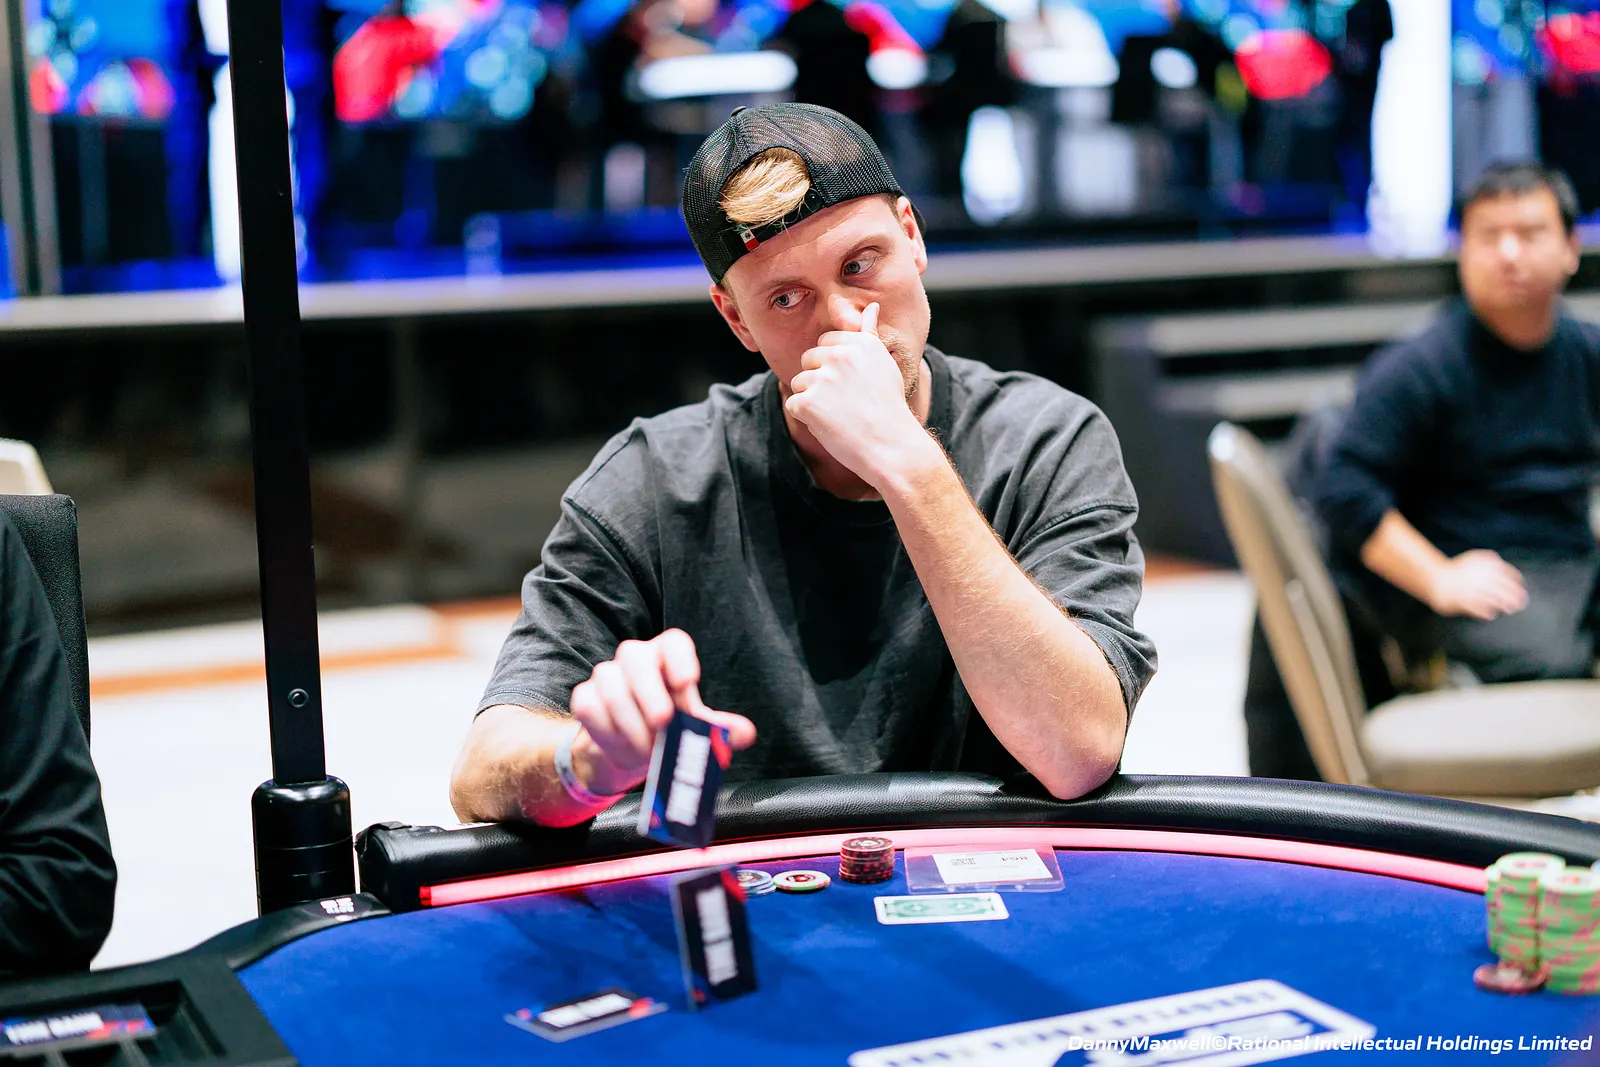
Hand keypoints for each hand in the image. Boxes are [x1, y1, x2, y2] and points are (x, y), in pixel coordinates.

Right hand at [568, 629, 755, 795]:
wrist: (632, 747)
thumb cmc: (669, 727)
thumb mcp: (697, 729)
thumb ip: (720, 730)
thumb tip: (745, 734)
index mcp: (667, 656)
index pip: (673, 642)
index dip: (680, 658)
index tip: (688, 682)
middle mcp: (635, 657)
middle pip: (635, 657)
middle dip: (650, 692)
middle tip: (664, 723)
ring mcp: (606, 675)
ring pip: (612, 688)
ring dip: (632, 725)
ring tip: (649, 750)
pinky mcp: (585, 697)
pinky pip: (590, 708)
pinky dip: (608, 733)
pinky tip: (624, 746)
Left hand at [784, 302, 936, 487]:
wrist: (891, 446)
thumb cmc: (888, 407)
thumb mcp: (883, 364)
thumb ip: (869, 334)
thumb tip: (872, 306)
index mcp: (858, 343)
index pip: (825, 343)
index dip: (833, 367)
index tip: (850, 385)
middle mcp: (839, 355)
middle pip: (808, 361)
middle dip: (819, 381)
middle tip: (846, 402)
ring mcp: (822, 378)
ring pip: (799, 383)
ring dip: (812, 401)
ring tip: (839, 414)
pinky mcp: (808, 401)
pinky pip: (793, 405)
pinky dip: (807, 418)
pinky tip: (830, 425)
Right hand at [1427, 550, 1527, 619]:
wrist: (1435, 579)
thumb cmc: (1458, 570)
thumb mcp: (1474, 558)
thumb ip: (1489, 559)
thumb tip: (1501, 562)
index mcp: (1485, 565)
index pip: (1509, 573)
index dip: (1517, 582)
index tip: (1521, 589)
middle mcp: (1480, 576)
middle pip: (1504, 588)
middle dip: (1514, 596)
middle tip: (1521, 604)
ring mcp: (1470, 589)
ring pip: (1494, 599)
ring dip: (1504, 605)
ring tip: (1509, 610)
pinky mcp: (1461, 600)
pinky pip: (1478, 608)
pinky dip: (1486, 612)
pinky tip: (1491, 615)